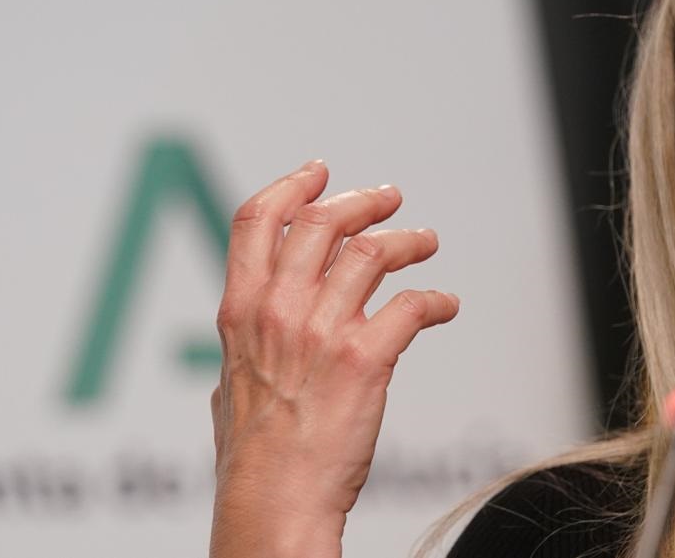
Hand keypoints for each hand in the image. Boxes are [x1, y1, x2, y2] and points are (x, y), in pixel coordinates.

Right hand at [209, 160, 459, 557]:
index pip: (258, 221)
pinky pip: (412, 307)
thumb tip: (247, 348)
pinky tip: (445, 305)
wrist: (274, 502)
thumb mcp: (229, 390)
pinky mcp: (365, 358)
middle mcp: (280, 309)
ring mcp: (322, 330)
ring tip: (426, 242)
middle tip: (388, 198)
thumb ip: (242, 354)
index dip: (292, 187)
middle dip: (362, 201)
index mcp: (242, 309)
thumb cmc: (251, 459)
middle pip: (325, 222)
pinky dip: (436, 300)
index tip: (318, 172)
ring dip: (407, 241)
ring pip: (373, 253)